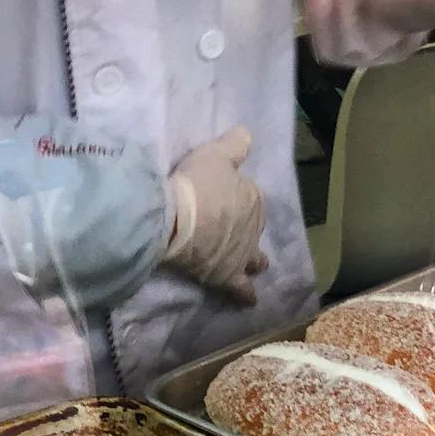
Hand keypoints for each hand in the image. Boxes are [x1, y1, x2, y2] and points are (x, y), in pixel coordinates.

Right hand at [163, 127, 267, 305]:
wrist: (178, 218)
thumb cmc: (195, 183)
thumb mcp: (214, 153)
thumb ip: (234, 145)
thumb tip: (247, 134)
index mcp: (253, 197)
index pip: (249, 196)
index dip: (236, 197)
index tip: (221, 197)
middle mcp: (254, 227)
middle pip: (253, 228)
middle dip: (246, 228)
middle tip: (229, 228)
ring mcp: (244, 254)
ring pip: (255, 260)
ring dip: (254, 261)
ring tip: (251, 265)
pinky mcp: (229, 276)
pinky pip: (242, 290)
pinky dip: (246, 295)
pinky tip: (249, 301)